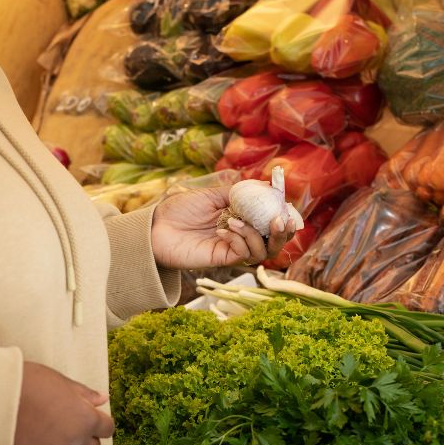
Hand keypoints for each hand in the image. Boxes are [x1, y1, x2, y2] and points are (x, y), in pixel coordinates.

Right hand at [12, 362, 113, 444]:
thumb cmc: (29, 383)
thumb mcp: (61, 382)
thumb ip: (85, 394)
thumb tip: (103, 400)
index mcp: (87, 419)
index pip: (107, 429)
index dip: (97, 422)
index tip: (85, 416)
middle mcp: (77, 442)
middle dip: (84, 436)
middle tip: (63, 423)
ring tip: (49, 433)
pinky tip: (36, 443)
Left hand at [150, 186, 296, 269]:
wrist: (155, 227)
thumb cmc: (180, 210)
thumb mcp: (212, 194)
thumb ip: (238, 192)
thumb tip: (265, 185)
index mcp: (241, 219)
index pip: (271, 222)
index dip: (284, 217)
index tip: (287, 206)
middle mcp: (241, 236)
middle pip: (273, 242)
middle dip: (282, 232)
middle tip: (280, 220)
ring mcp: (232, 249)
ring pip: (262, 252)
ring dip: (255, 235)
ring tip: (237, 222)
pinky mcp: (221, 259)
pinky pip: (242, 255)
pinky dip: (239, 241)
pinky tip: (224, 231)